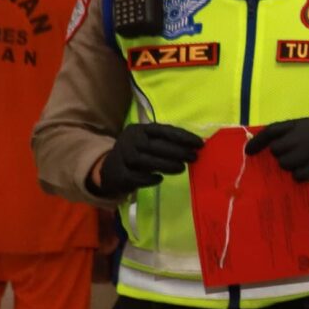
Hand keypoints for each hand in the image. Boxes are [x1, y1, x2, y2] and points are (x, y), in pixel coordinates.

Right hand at [89, 122, 203, 196]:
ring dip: (166, 164)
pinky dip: (149, 178)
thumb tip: (195, 146)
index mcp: (138, 129)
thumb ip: (167, 142)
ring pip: (144, 160)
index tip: (200, 144)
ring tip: (181, 168)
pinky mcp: (118, 174)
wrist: (108, 171)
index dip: (183, 136)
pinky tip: (159, 179)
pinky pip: (136, 177)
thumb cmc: (137, 154)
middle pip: (153, 145)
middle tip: (193, 157)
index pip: (163, 130)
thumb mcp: (148, 143)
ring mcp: (121, 157)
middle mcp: (128, 140)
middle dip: (177, 151)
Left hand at [245, 118, 308, 183]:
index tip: (249, 152)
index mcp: (306, 123)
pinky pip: (299, 174)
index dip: (258, 142)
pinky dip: (301, 176)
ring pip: (286, 163)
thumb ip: (293, 135)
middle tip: (290, 160)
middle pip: (277, 149)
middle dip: (280, 157)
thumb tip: (266, 146)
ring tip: (302, 166)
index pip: (274, 130)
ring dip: (290, 167)